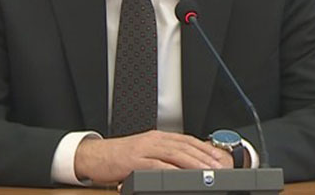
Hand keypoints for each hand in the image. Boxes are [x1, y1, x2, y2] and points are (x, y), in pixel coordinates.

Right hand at [74, 130, 231, 184]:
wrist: (96, 156)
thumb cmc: (120, 157)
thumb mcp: (146, 153)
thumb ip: (164, 157)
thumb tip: (185, 167)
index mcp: (158, 137)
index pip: (187, 140)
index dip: (205, 148)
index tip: (219, 159)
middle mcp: (153, 140)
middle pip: (184, 146)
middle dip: (204, 157)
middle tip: (219, 167)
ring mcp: (144, 149)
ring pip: (174, 153)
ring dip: (193, 163)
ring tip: (206, 172)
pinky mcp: (134, 160)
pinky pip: (156, 164)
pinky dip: (170, 170)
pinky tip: (180, 176)